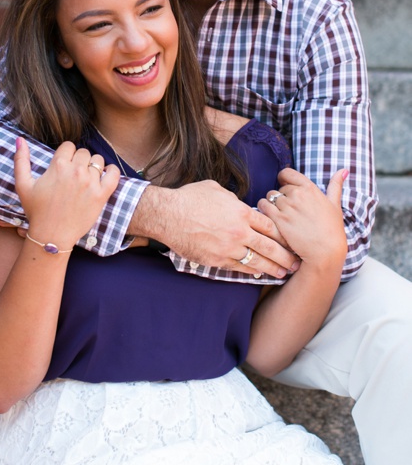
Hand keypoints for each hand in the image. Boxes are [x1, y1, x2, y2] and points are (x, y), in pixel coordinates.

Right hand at [14, 138, 119, 249]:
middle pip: (83, 152)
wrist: (51, 236)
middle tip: (73, 174)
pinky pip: (114, 174)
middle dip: (78, 160)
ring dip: (92, 166)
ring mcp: (90, 183)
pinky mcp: (101, 195)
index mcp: (58, 166)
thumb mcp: (23, 184)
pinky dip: (111, 171)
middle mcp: (76, 171)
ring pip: (98, 161)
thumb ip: (21, 160)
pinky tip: (105, 174)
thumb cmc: (36, 211)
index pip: (68, 145)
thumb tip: (20, 139)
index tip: (63, 165)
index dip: (66, 154)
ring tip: (85, 178)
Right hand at [142, 180, 297, 277]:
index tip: (292, 241)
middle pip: (270, 247)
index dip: (284, 236)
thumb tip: (240, 205)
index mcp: (241, 212)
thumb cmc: (189, 198)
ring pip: (257, 262)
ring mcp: (228, 248)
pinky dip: (250, 272)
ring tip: (283, 274)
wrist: (167, 215)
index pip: (271, 227)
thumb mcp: (216, 190)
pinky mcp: (215, 260)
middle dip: (286, 257)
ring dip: (273, 269)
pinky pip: (238, 268)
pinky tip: (259, 274)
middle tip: (297, 264)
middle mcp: (239, 232)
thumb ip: (233, 199)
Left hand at [257, 168, 347, 269]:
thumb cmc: (331, 229)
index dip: (283, 180)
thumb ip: (336, 185)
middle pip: (279, 188)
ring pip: (269, 196)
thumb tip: (344, 170)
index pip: (287, 173)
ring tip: (282, 216)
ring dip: (272, 204)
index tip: (285, 188)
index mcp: (310, 188)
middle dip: (281, 197)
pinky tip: (272, 219)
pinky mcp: (277, 218)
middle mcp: (298, 194)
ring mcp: (287, 206)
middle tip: (290, 211)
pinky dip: (264, 210)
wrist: (325, 252)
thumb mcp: (335, 205)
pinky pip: (263, 205)